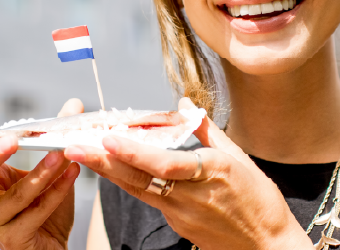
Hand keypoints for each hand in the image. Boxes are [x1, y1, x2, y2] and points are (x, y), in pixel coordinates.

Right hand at [0, 99, 85, 249]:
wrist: (53, 246)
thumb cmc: (44, 206)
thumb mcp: (48, 167)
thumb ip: (56, 137)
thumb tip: (74, 104)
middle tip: (13, 140)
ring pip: (17, 195)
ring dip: (40, 173)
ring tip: (60, 155)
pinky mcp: (12, 239)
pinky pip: (35, 212)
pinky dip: (56, 192)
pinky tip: (72, 175)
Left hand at [64, 98, 312, 249]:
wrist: (266, 247)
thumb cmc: (259, 201)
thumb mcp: (241, 159)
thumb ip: (208, 131)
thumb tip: (184, 104)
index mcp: (211, 173)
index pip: (165, 164)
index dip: (135, 152)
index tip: (110, 139)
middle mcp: (191, 196)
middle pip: (140, 178)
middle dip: (103, 162)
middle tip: (73, 147)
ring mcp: (181, 214)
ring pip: (138, 189)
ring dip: (109, 171)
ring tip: (82, 154)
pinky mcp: (176, 224)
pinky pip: (150, 198)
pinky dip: (130, 181)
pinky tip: (114, 168)